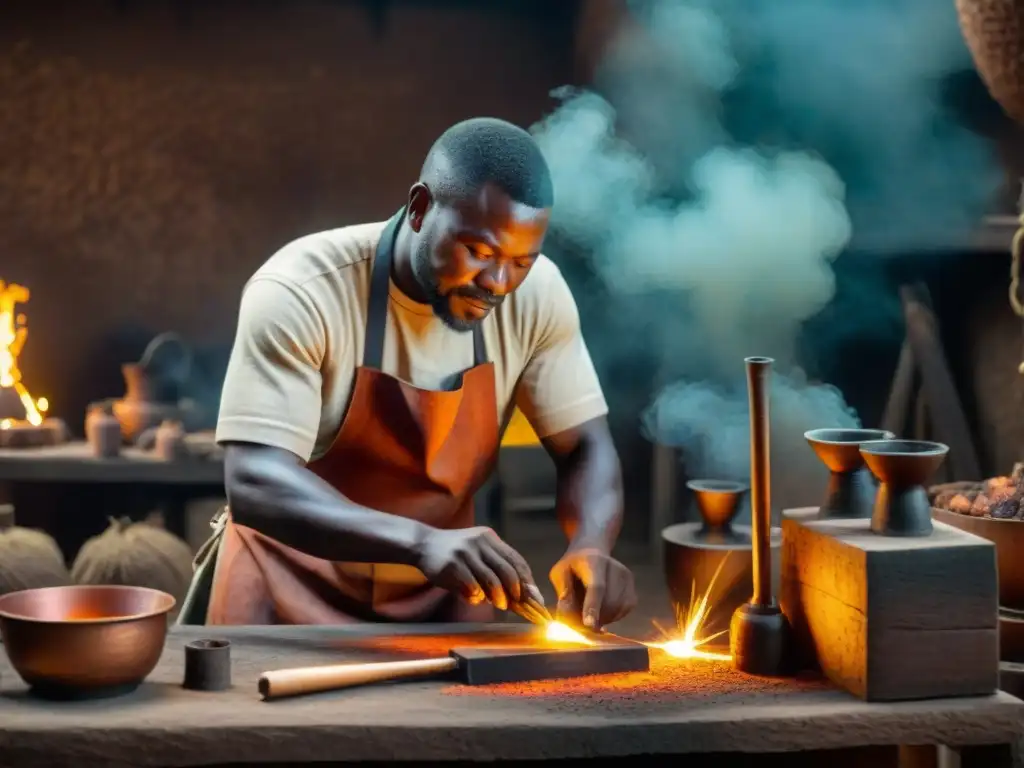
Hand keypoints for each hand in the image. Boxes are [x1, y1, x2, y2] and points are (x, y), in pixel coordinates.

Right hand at [417, 526, 535, 610]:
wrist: (424, 544)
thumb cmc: (456, 554)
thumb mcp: (478, 551)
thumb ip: (496, 566)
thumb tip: (521, 593)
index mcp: (490, 538)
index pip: (515, 559)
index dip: (527, 580)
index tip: (534, 597)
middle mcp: (479, 542)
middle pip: (507, 570)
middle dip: (515, 591)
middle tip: (516, 604)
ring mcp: (465, 552)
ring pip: (491, 580)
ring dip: (498, 597)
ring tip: (499, 604)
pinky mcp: (452, 565)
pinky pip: (472, 587)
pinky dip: (477, 597)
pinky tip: (474, 598)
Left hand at [549, 548, 635, 630]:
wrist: (591, 550)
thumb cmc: (572, 565)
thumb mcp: (559, 573)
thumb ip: (563, 592)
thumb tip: (567, 613)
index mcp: (594, 562)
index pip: (597, 586)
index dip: (593, 606)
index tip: (589, 624)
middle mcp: (615, 568)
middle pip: (610, 602)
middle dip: (595, 618)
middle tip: (581, 623)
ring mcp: (626, 577)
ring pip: (618, 609)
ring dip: (603, 619)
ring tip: (590, 613)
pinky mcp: (632, 587)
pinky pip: (625, 610)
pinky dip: (613, 616)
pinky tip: (602, 611)